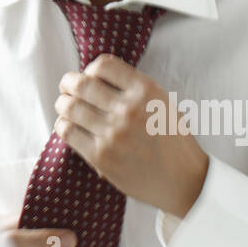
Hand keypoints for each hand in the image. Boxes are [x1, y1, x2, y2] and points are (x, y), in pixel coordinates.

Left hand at [53, 55, 209, 217]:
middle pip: (80, 84)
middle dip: (68, 83)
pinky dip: (63, 125)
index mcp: (146, 91)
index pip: (103, 65)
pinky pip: (68, 131)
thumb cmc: (172, 140)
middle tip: (67, 88)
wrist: (184, 181)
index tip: (90, 78)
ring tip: (66, 107)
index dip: (90, 69)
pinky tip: (70, 126)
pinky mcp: (101, 157)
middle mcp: (128, 110)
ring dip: (63, 104)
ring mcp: (113, 134)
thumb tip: (94, 76)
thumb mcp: (162, 102)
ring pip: (69, 107)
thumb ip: (132, 88)